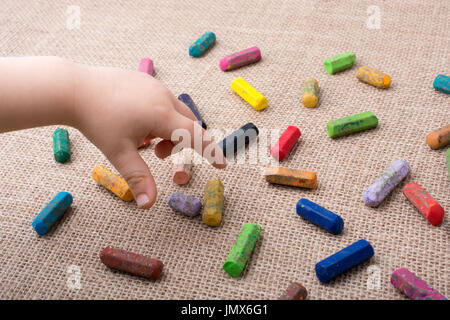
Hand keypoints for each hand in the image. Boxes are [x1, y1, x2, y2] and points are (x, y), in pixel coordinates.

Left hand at [73, 64, 225, 208]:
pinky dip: (159, 116)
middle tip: (157, 154)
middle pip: (188, 124)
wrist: (74, 88)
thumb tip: (148, 205)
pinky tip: (136, 120)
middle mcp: (163, 97)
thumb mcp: (118, 152)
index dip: (211, 151)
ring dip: (168, 129)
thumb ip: (138, 178)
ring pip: (175, 112)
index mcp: (161, 115)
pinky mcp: (145, 80)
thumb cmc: (97, 121)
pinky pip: (163, 101)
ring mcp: (155, 85)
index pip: (196, 135)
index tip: (222, 164)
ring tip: (144, 139)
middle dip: (180, 142)